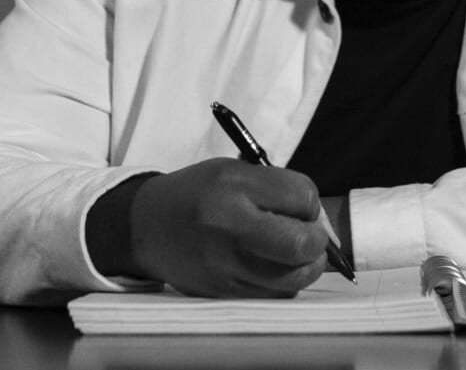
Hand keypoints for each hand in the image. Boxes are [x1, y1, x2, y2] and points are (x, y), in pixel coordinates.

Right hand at [129, 158, 327, 296]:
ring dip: (306, 266)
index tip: (303, 206)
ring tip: (296, 253)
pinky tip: (274, 267)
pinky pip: (272, 294)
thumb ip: (276, 188)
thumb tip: (317, 217)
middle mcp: (229, 225)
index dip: (311, 203)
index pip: (301, 196)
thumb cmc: (198, 193)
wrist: (147, 226)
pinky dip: (284, 282)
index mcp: (234, 184)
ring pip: (292, 278)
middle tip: (312, 236)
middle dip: (318, 241)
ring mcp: (225, 264)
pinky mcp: (222, 292)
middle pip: (300, 244)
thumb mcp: (234, 172)